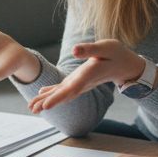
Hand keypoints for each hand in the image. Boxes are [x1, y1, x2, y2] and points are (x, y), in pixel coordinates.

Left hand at [27, 39, 146, 112]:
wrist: (125, 64)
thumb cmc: (116, 53)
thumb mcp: (105, 47)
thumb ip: (90, 49)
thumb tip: (74, 50)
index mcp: (88, 75)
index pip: (71, 89)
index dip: (58, 97)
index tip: (46, 106)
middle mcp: (83, 82)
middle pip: (63, 95)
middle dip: (48, 102)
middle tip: (32, 109)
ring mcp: (81, 83)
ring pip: (62, 94)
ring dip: (47, 100)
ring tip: (32, 107)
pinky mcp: (79, 81)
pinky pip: (64, 89)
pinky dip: (52, 92)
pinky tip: (41, 94)